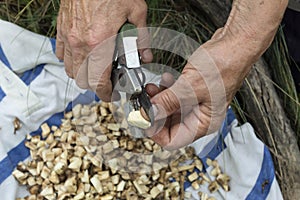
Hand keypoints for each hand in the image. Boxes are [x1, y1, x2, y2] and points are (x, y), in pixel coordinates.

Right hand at [56, 0, 152, 100]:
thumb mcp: (136, 11)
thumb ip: (143, 37)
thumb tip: (146, 55)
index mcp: (99, 42)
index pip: (98, 82)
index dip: (105, 94)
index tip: (112, 95)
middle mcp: (80, 43)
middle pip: (82, 80)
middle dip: (96, 86)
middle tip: (108, 81)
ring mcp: (68, 37)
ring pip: (70, 70)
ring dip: (83, 75)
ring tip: (96, 70)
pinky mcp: (62, 30)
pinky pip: (61, 54)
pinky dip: (70, 60)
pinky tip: (83, 55)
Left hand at [145, 0, 287, 149]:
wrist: (235, 44)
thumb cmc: (224, 66)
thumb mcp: (190, 86)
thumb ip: (168, 102)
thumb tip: (149, 114)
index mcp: (203, 123)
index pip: (173, 140)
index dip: (155, 132)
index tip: (142, 118)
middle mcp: (200, 116)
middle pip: (169, 125)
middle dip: (154, 113)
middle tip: (142, 102)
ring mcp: (196, 103)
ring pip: (169, 109)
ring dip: (158, 100)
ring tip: (150, 89)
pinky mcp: (193, 91)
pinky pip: (174, 96)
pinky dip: (166, 90)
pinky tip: (163, 80)